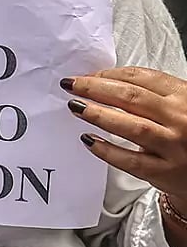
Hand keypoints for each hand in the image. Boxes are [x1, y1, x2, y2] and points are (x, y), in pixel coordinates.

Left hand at [64, 67, 186, 205]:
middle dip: (95, 89)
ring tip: (76, 107)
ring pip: (130, 126)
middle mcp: (180, 119)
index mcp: (184, 96)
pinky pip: (131, 160)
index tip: (87, 76)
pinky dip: (107, 150)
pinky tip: (89, 140)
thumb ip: (151, 93)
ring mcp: (173, 146)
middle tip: (71, 85)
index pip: (141, 77)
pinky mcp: (166, 172)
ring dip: (98, 115)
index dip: (108, 74)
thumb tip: (103, 82)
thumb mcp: (180, 104)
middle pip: (131, 98)